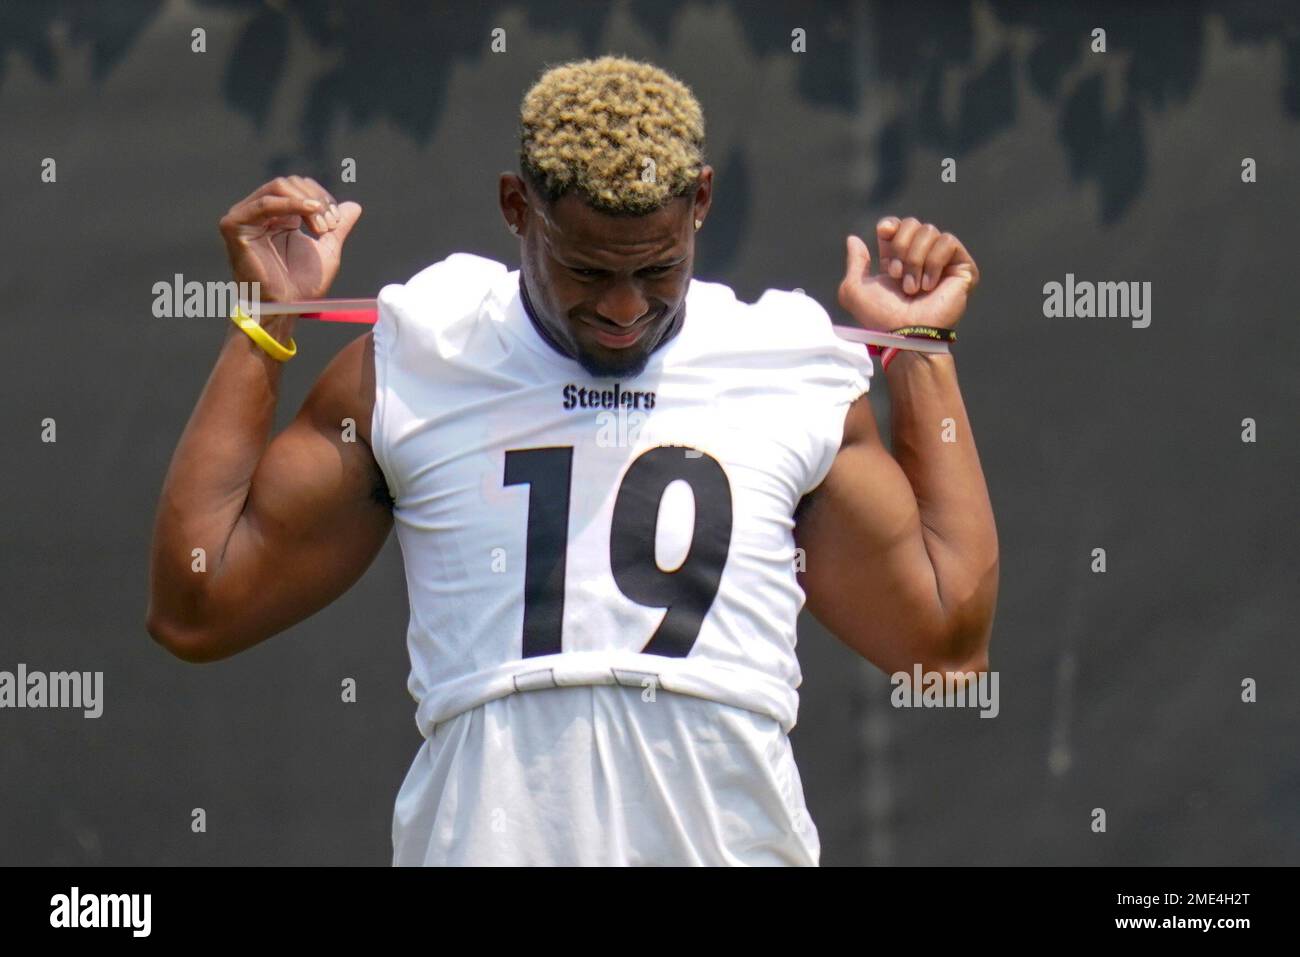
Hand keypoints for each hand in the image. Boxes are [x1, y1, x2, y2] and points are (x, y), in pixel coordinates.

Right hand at [218, 176, 362, 301]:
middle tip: (329, 227)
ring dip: (307, 203)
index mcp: (278, 215)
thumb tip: (354, 206)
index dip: (322, 198)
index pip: (300, 187)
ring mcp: (244, 216)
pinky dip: (291, 204)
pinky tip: (311, 211)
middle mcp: (259, 212)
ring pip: (279, 187)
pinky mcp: (234, 225)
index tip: (336, 223)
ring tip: (321, 227)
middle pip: (290, 183)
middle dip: (317, 201)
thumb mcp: (327, 250)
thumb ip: (338, 227)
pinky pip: (265, 204)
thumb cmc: (302, 285)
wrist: (285, 307)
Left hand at [837, 217, 978, 331]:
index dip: (891, 225)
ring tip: (913, 288)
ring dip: (915, 260)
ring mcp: (943, 262)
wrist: (906, 333)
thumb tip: (853, 239)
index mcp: (898, 260)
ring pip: (929, 231)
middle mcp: (920, 258)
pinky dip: (934, 262)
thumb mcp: (855, 290)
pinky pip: (948, 241)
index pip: (898, 226)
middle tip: (897, 275)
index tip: (884, 232)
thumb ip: (855, 262)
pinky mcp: (962, 267)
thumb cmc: (880, 317)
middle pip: (913, 223)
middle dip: (901, 247)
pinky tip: (929, 286)